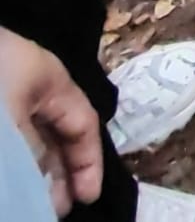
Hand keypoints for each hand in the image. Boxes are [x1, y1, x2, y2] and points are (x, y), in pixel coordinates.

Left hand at [0, 27, 102, 214]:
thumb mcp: (12, 118)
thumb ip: (29, 152)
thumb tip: (42, 188)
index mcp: (52, 82)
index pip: (83, 124)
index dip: (89, 162)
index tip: (88, 199)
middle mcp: (33, 89)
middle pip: (56, 135)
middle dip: (60, 173)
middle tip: (55, 211)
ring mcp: (6, 98)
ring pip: (28, 140)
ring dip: (34, 172)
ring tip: (31, 204)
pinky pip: (8, 140)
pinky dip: (13, 162)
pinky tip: (10, 183)